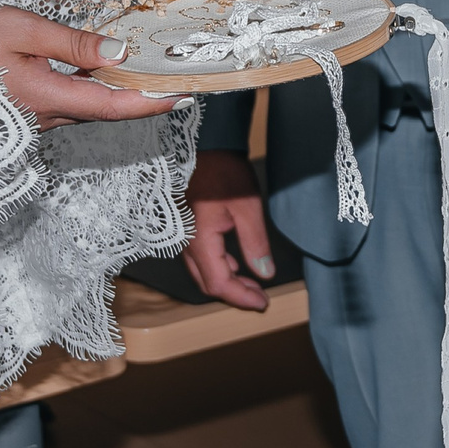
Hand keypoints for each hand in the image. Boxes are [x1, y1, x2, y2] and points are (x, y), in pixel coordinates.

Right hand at [0, 7, 174, 128]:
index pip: (112, 107)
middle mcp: (45, 118)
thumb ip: (71, 43)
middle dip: (145, 98)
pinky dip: (99, 93)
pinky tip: (110, 75)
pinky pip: (74, 107)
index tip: (185, 95)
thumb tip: (120, 53)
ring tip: (154, 73)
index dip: (152, 103)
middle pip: (107, 111)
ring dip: (123, 96)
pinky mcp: (30, 114)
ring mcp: (37, 120)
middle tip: (180, 79)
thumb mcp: (20, 29)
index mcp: (45, 98)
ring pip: (90, 110)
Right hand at [182, 149, 274, 309]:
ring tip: (253, 283)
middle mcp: (185, 243)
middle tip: (260, 298)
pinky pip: (199, 257)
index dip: (241, 298)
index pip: (218, 284)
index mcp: (199, 240)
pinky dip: (219, 266)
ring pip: (202, 271)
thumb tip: (265, 273)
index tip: (263, 303)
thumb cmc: (223, 170)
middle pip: (207, 282)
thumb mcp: (247, 207)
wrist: (204, 144)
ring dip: (227, 281)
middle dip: (235, 293)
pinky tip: (236, 263)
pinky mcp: (186, 227)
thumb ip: (255, 243)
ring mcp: (183, 235)